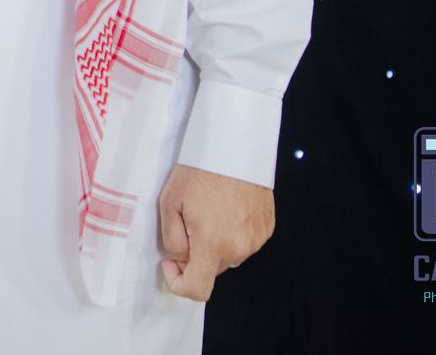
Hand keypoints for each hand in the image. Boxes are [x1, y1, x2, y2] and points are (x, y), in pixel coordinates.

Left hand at [157, 163, 274, 300]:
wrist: (234, 147)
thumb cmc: (199, 171)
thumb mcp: (170, 203)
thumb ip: (172, 239)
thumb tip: (180, 258)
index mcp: (213, 244)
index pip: (198, 289)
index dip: (179, 283)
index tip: (171, 264)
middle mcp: (239, 247)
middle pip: (211, 269)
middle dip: (196, 255)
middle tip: (187, 223)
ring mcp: (256, 239)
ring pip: (228, 255)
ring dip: (215, 244)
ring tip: (208, 211)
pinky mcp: (266, 228)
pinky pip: (244, 242)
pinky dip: (232, 233)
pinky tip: (225, 209)